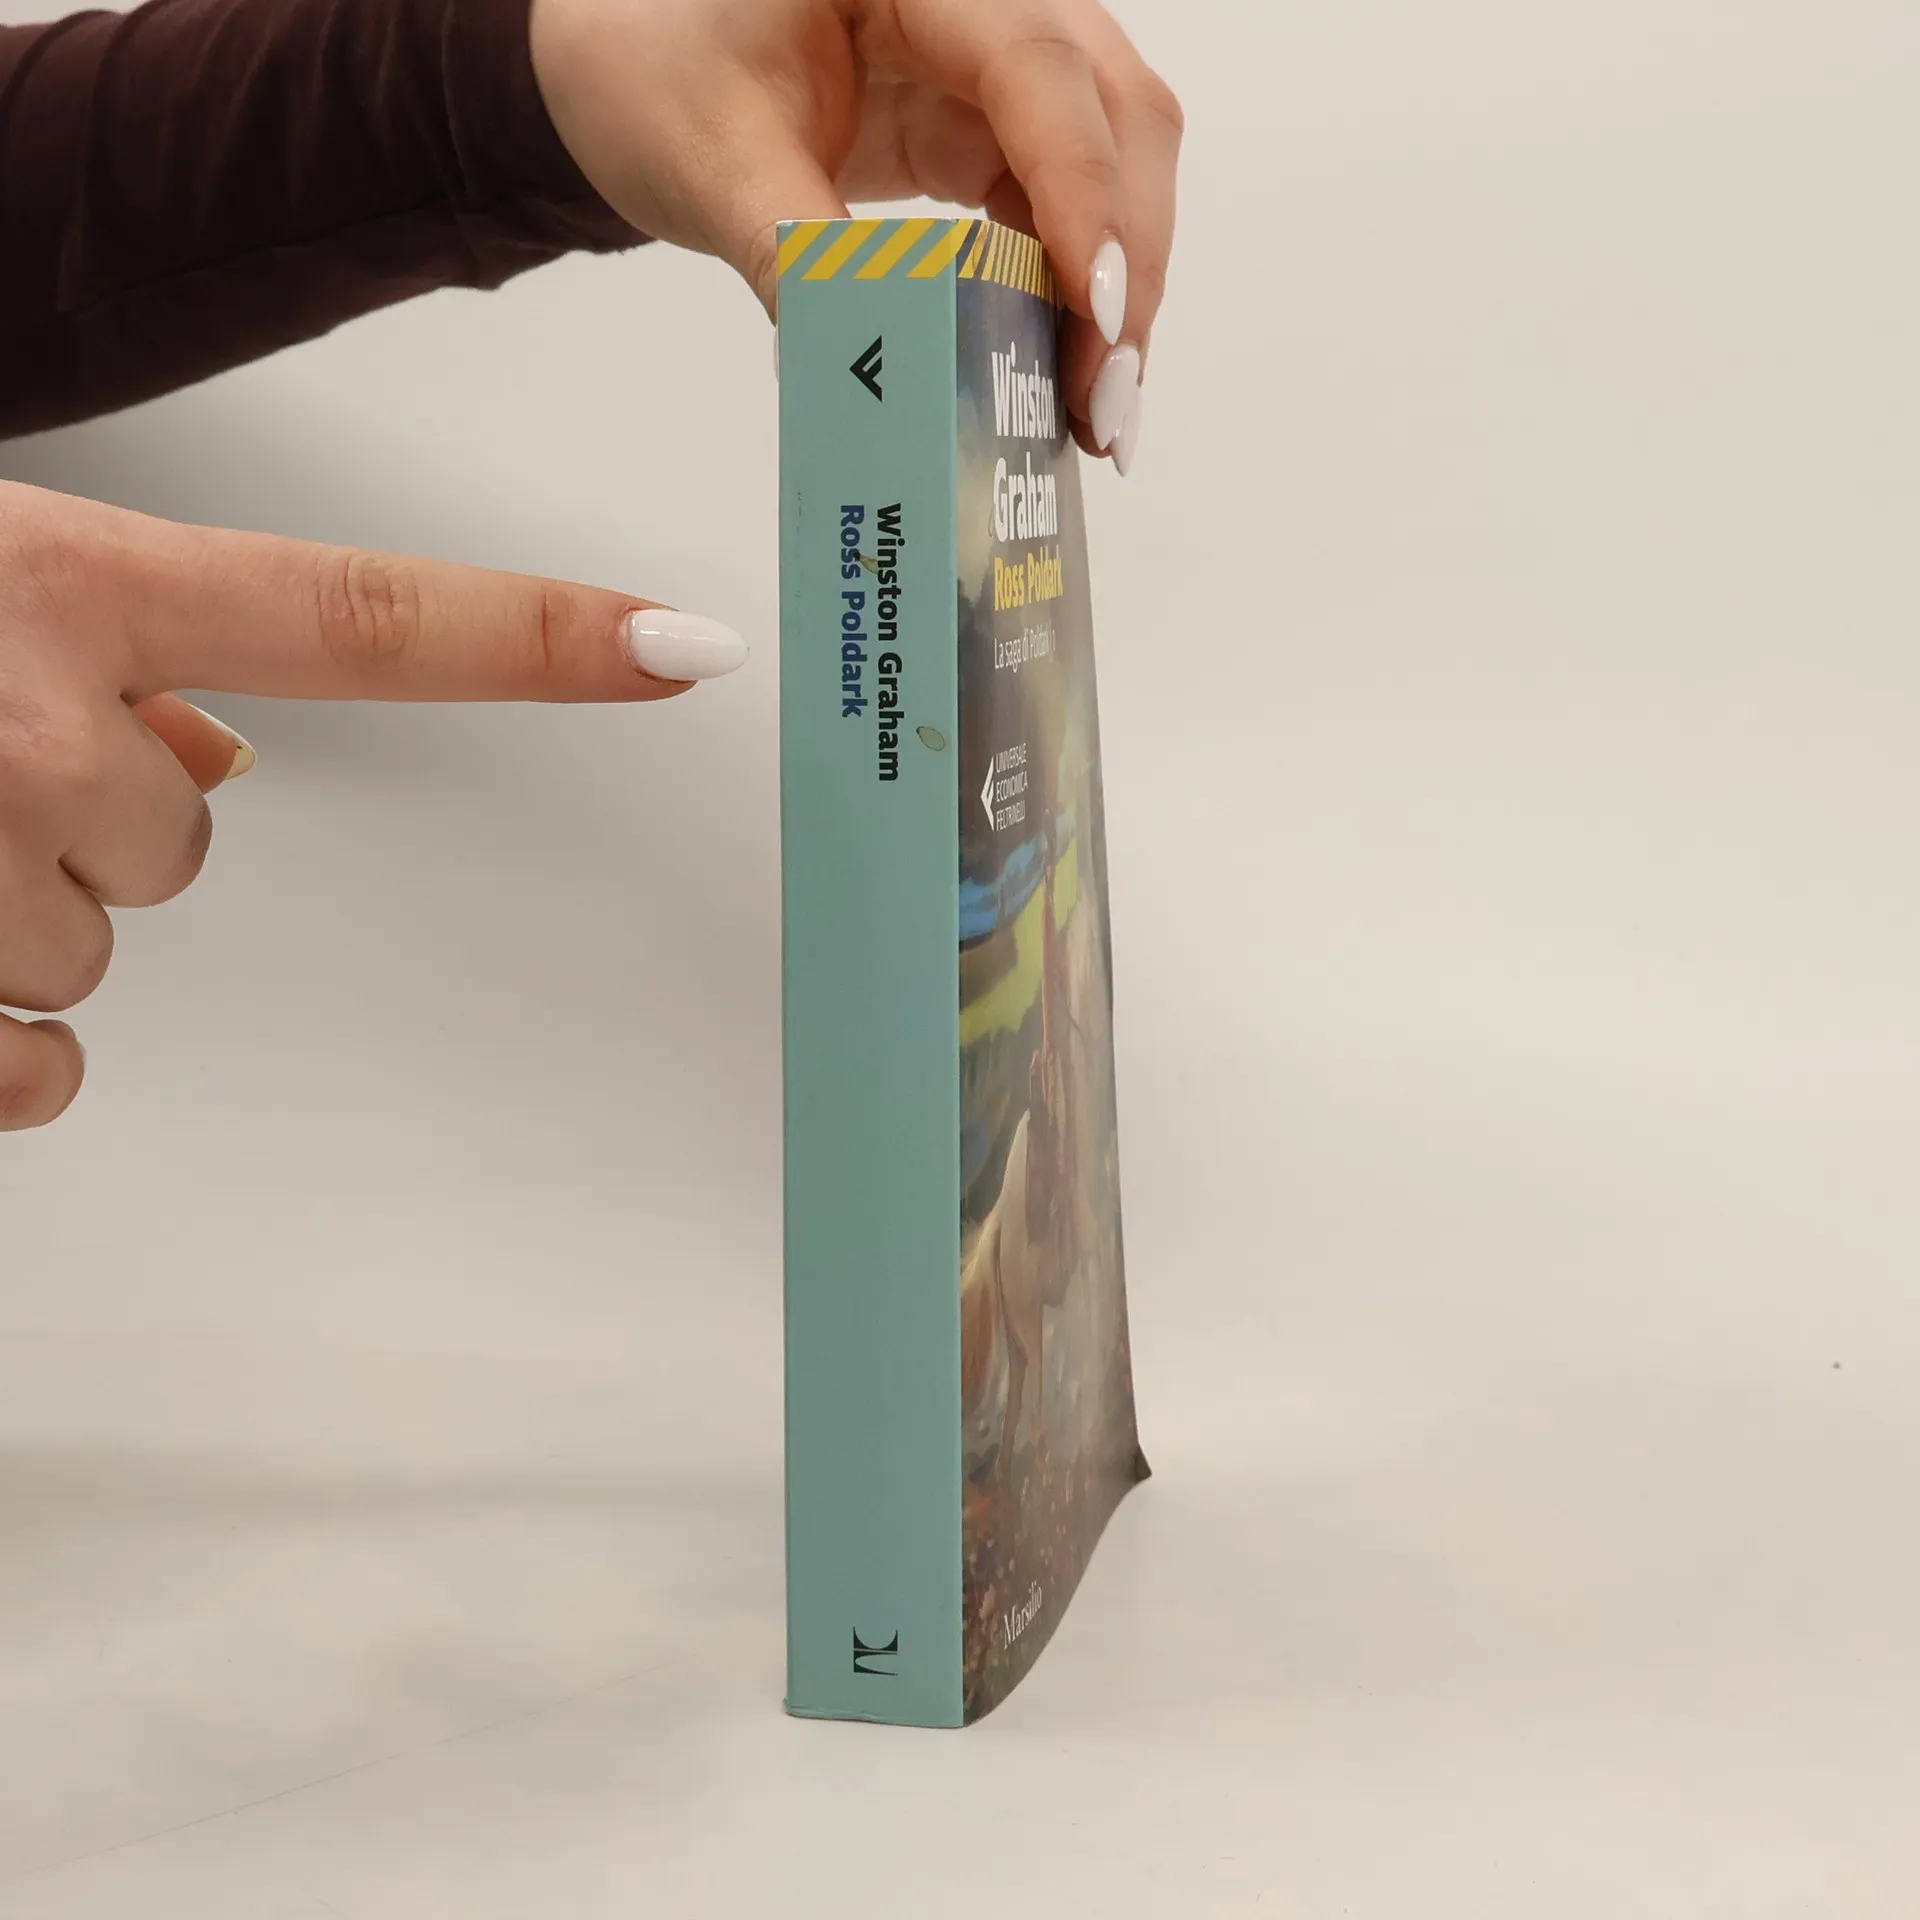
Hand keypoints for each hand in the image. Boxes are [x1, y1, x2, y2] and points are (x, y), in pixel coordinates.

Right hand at [0, 479, 744, 1129]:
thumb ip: (117, 644)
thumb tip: (220, 756)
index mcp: (75, 586)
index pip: (363, 618)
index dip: (536, 639)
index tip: (682, 647)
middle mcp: (41, 719)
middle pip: (192, 838)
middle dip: (95, 822)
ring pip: (95, 954)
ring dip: (6, 908)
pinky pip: (35, 1073)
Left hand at [530, 0, 1179, 468]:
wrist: (640, 62)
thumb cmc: (659, 74)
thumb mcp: (715, 163)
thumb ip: (807, 262)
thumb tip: (883, 379)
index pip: (1037, 69)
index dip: (1081, 194)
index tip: (1095, 314)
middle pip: (1115, 113)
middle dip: (1124, 260)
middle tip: (1104, 398)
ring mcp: (1001, 58)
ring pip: (1115, 161)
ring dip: (1116, 288)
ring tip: (1093, 412)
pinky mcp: (995, 125)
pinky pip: (1068, 203)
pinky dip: (1075, 290)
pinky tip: (1063, 370)